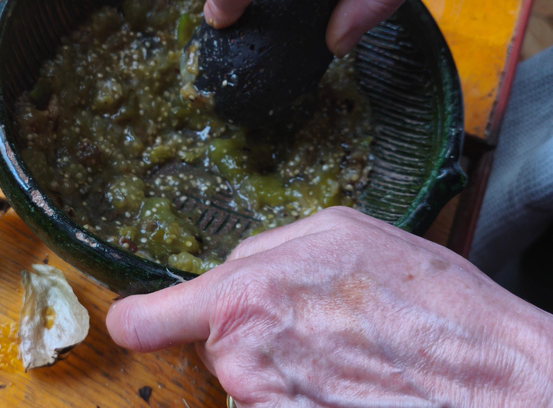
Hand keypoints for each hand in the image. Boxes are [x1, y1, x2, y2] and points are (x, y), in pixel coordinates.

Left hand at [107, 207, 552, 406]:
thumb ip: (266, 248)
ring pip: (248, 370)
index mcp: (243, 296)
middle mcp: (242, 359)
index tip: (136, 321)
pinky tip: (346, 371)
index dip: (140, 319)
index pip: (147, 320)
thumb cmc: (421, 299)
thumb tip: (234, 268)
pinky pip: (276, 396)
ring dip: (281, 353)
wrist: (485, 378)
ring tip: (343, 341)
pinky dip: (301, 383)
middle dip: (251, 324)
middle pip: (217, 338)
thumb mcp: (339, 231)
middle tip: (311, 312)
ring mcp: (265, 402)